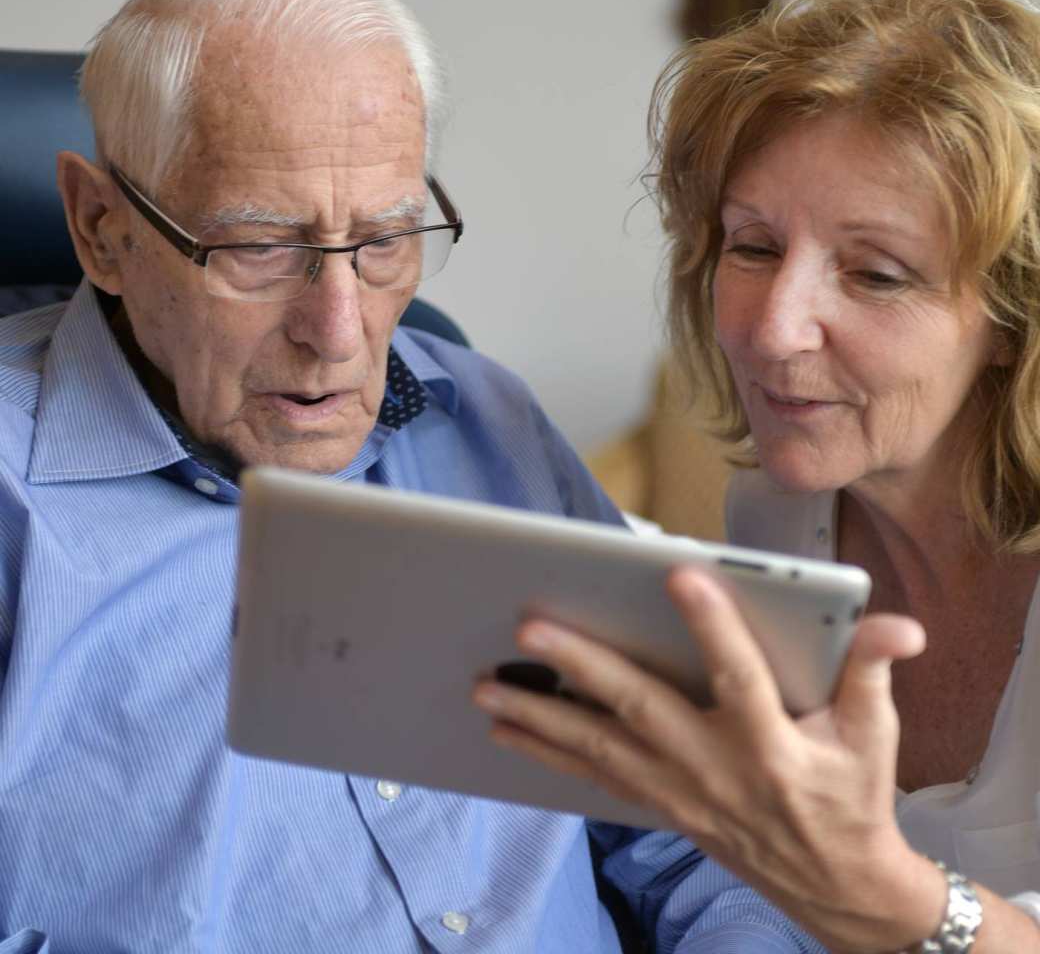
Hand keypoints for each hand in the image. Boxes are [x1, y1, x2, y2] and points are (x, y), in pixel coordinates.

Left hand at [472, 565, 942, 953]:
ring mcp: (676, 791)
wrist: (834, 886)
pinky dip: (547, 752)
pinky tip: (506, 727)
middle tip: (529, 628)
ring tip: (485, 684)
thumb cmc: (852, 796)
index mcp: (771, 743)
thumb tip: (900, 625)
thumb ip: (870, 670)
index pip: (739, 675)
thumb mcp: (873, 734)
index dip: (712, 625)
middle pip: (639, 709)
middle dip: (581, 667)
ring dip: (539, 715)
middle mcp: (713, 767)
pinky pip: (592, 776)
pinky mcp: (657, 804)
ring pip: (598, 747)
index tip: (678, 573)